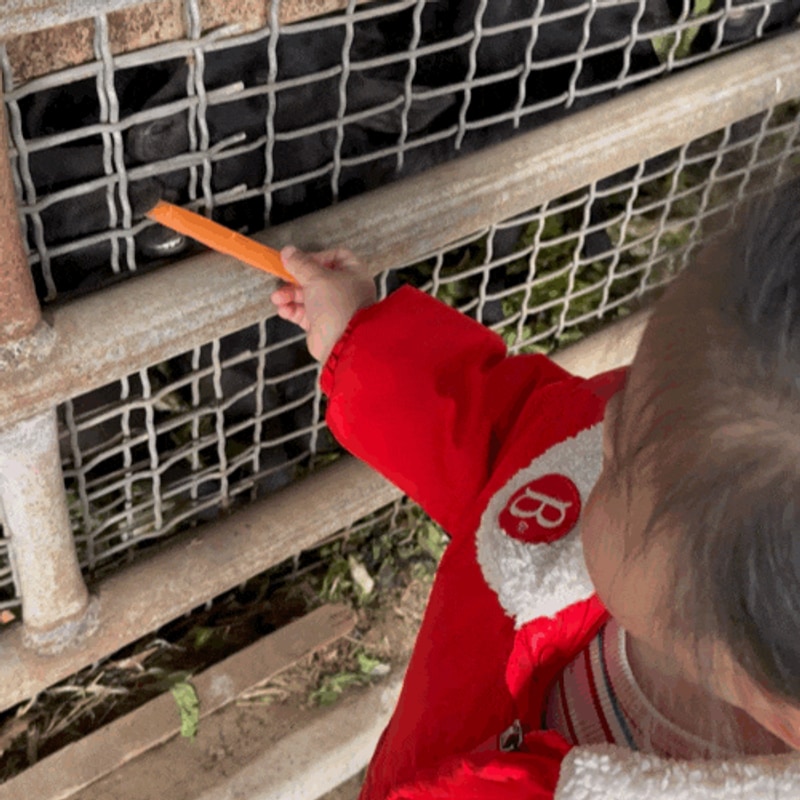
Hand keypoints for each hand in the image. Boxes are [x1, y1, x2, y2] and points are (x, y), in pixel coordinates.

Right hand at [270, 246, 376, 362]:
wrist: (343, 342)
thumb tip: (288, 251)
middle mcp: (345, 290)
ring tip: (277, 299)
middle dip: (295, 279)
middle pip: (316, 277)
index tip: (302, 261)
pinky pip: (304, 313)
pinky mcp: (322, 324)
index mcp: (353, 274)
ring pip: (307, 296)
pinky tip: (283, 309)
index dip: (317, 257)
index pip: (336, 257)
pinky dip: (292, 310)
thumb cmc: (338, 305)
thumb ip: (300, 263)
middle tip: (281, 279)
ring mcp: (333, 308)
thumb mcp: (317, 277)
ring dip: (289, 295)